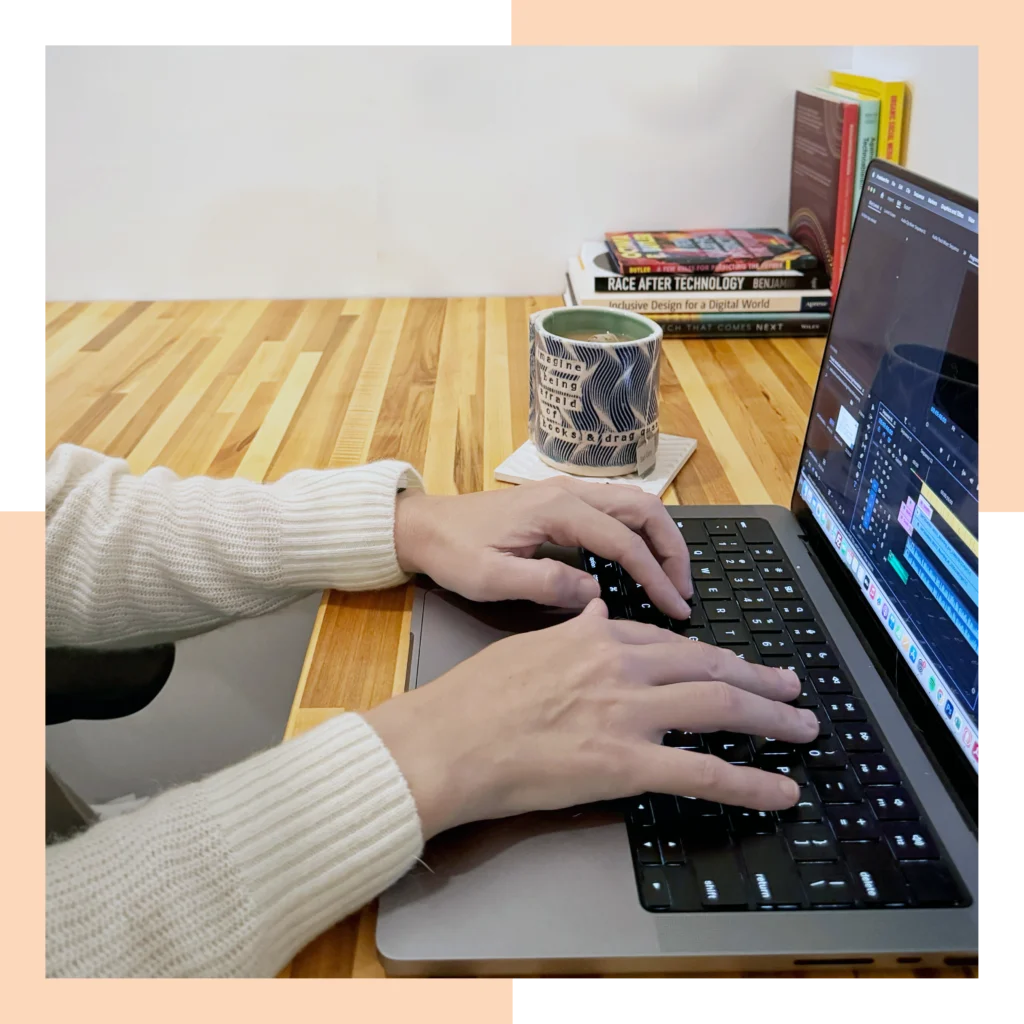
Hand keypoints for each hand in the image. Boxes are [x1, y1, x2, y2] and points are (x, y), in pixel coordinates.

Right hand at [363, 600, 816, 839]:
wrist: (446, 740)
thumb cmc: (475, 697)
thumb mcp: (528, 644)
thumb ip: (574, 632)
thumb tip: (599, 613)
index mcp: (597, 637)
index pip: (672, 641)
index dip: (712, 654)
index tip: (734, 663)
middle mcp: (622, 666)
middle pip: (709, 667)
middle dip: (758, 678)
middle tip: (791, 687)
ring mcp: (628, 714)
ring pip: (720, 707)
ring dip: (770, 718)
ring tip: (802, 726)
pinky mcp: (625, 764)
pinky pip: (702, 772)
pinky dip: (749, 783)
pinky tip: (780, 790)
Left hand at [394, 477, 691, 618]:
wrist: (423, 526)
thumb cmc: (453, 552)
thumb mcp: (490, 578)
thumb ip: (545, 584)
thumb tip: (596, 594)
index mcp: (556, 510)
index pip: (623, 541)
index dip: (654, 575)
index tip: (674, 607)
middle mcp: (569, 493)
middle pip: (643, 510)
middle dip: (672, 549)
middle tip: (684, 591)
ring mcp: (567, 493)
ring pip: (635, 504)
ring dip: (660, 538)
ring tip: (673, 578)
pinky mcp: (563, 501)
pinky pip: (617, 510)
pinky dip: (641, 532)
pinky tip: (644, 560)